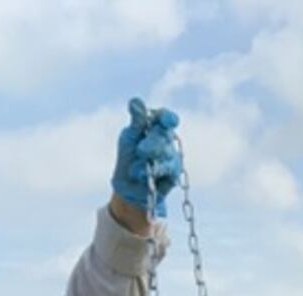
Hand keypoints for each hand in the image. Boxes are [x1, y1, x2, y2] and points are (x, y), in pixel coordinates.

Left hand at [111, 97, 180, 217]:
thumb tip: (136, 101)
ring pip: (167, 153)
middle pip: (164, 135)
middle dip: (152, 144)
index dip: (167, 118)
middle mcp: (166, 140)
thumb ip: (136, 122)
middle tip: (140, 151)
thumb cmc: (127, 159)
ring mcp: (172, 156)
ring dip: (150, 160)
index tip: (165, 120)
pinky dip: (154, 172)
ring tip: (136, 169)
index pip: (165, 117)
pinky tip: (144, 176)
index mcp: (156, 127)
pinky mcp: (174, 173)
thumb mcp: (129, 138)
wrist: (128, 187)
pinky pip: (168, 169)